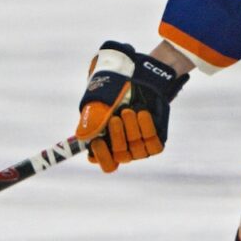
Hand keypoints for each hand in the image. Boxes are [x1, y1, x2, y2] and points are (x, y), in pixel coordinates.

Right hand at [76, 41, 187, 172]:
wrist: (139, 76)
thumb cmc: (114, 88)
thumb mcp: (98, 99)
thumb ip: (90, 118)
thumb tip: (84, 136)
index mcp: (107, 143)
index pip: (106, 163)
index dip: (101, 156)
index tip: (97, 141)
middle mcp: (124, 147)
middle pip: (120, 156)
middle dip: (116, 137)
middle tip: (115, 118)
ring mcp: (141, 145)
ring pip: (137, 150)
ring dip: (131, 129)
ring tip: (129, 110)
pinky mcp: (156, 138)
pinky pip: (154, 145)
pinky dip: (146, 129)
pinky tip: (142, 113)